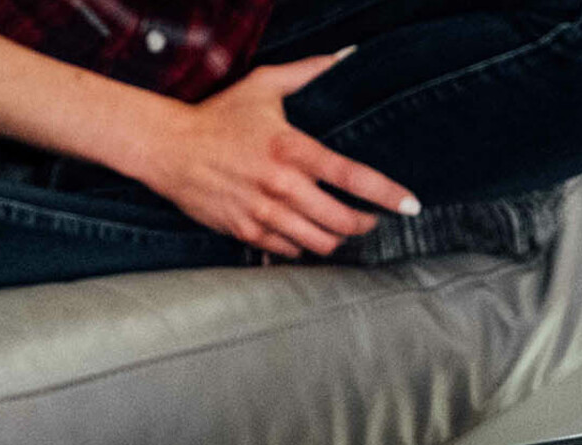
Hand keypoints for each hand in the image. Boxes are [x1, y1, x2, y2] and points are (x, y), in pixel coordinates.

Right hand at [134, 53, 419, 257]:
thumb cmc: (220, 117)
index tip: (411, 205)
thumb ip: (308, 73)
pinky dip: (304, 245)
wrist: (169, 148)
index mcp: (291, 149)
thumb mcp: (263, 86)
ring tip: (339, 228)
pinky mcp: (249, 232)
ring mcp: (264, 213)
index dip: (386, 194)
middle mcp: (281, 185)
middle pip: (341, 222)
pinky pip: (291, 250)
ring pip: (320, 243)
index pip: (351, 177)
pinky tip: (304, 232)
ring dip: (336, 239)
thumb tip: (345, 57)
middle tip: (368, 219)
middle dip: (363, 224)